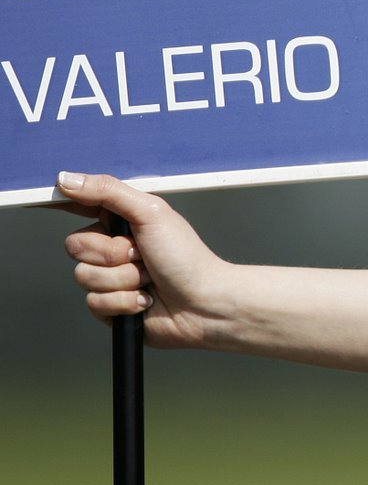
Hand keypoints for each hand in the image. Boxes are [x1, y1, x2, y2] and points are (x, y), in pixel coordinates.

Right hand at [59, 172, 228, 348]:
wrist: (203, 304)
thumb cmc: (186, 257)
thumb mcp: (150, 213)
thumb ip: (108, 192)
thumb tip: (66, 179)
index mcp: (123, 220)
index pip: (82, 206)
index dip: (63, 202)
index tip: (46, 198)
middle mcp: (114, 247)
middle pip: (75, 245)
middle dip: (111, 253)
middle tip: (141, 254)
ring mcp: (111, 277)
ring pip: (84, 277)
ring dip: (122, 279)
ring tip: (149, 279)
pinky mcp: (111, 305)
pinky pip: (94, 303)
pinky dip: (123, 301)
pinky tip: (146, 300)